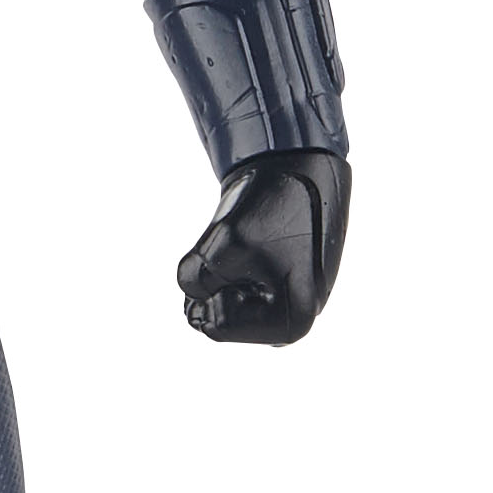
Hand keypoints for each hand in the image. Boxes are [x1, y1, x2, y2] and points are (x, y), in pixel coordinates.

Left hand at [178, 149, 349, 346]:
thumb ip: (193, 282)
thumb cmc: (273, 204)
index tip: (246, 256)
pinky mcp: (276, 287)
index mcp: (291, 323)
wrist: (298, 166)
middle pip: (218, 318)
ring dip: (220, 271)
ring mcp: (285, 305)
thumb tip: (195, 296)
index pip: (216, 327)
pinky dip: (227, 265)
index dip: (213, 287)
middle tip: (247, 248)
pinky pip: (230, 286)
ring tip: (250, 243)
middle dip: (216, 282)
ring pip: (219, 300)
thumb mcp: (222, 244)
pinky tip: (250, 243)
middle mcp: (293, 323)